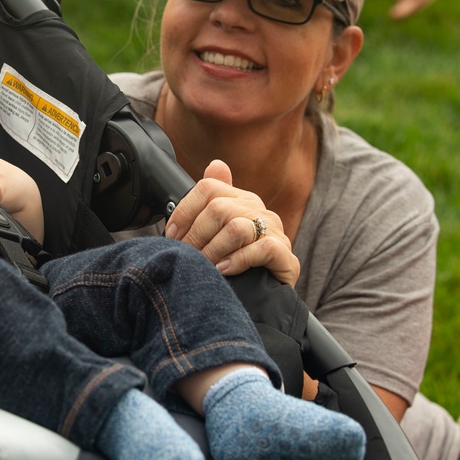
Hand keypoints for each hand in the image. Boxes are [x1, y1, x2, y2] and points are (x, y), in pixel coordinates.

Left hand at [164, 159, 298, 285]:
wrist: (264, 296)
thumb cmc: (235, 261)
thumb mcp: (219, 231)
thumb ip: (212, 200)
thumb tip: (216, 164)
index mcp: (242, 199)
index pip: (208, 188)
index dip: (185, 210)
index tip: (172, 234)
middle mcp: (260, 210)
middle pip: (218, 208)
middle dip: (195, 235)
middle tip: (186, 255)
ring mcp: (275, 232)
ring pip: (237, 228)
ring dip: (212, 249)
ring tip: (203, 265)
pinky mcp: (286, 256)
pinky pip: (261, 248)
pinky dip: (237, 261)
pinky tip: (224, 270)